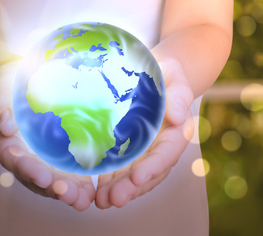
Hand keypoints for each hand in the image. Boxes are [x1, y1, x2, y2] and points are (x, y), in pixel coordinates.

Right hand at [0, 61, 95, 210]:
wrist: (20, 85)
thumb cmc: (10, 84)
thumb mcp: (3, 88)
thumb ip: (2, 105)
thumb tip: (6, 126)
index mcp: (1, 140)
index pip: (12, 158)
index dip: (27, 169)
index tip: (43, 177)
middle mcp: (18, 155)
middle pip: (31, 176)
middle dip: (50, 187)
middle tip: (69, 196)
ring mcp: (36, 158)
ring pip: (48, 180)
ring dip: (64, 191)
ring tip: (82, 200)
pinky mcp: (52, 157)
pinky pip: (62, 173)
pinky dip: (75, 184)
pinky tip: (90, 192)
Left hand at [95, 59, 194, 208]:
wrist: (151, 77)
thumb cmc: (164, 74)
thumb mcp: (174, 76)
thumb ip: (178, 94)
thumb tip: (179, 116)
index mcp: (174, 132)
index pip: (167, 153)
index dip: (154, 166)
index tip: (139, 177)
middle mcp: (158, 146)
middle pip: (148, 171)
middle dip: (132, 187)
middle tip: (114, 198)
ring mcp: (141, 151)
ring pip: (132, 176)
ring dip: (119, 190)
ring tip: (102, 201)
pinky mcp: (125, 150)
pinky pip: (118, 168)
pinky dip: (109, 182)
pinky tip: (96, 192)